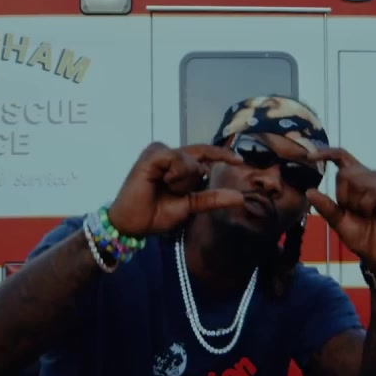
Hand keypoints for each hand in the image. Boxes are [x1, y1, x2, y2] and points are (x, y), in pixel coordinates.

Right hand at [107, 142, 245, 235]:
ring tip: (163, 188)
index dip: (222, 155)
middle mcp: (169, 153)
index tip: (240, 160)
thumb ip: (212, 198)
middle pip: (200, 159)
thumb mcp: (191, 206)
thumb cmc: (157, 214)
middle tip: (170, 192)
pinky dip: (176, 175)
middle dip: (192, 182)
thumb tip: (240, 198)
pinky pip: (178, 159)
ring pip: (190, 160)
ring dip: (183, 181)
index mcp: (177, 163)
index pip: (205, 153)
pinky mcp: (152, 154)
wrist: (134, 224)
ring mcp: (159, 151)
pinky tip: (162, 182)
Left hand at [305, 148, 375, 272]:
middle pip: (347, 172)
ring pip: (359, 181)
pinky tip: (374, 213)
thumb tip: (309, 191)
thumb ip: (326, 207)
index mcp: (358, 180)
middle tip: (354, 211)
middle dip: (343, 195)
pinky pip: (374, 192)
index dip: (326, 153)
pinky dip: (367, 205)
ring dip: (356, 203)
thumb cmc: (361, 236)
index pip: (342, 157)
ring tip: (366, 214)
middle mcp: (373, 177)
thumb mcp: (338, 222)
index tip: (309, 156)